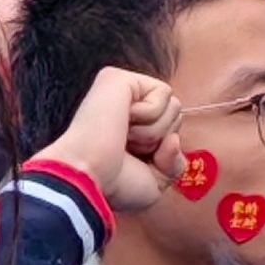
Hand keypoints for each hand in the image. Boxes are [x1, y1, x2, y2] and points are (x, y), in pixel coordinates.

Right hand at [47, 64, 176, 216]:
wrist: (88, 178)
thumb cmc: (112, 185)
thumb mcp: (155, 182)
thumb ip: (174, 163)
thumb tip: (173, 139)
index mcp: (130, 129)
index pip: (172, 131)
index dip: (163, 152)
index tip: (133, 163)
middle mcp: (124, 107)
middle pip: (176, 115)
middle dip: (161, 141)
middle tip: (128, 150)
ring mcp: (121, 91)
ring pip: (174, 105)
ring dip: (154, 132)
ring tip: (124, 138)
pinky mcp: (119, 78)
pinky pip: (163, 93)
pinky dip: (150, 116)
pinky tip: (122, 122)